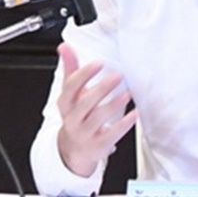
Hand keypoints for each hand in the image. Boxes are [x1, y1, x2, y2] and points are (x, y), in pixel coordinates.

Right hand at [54, 44, 136, 177]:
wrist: (74, 149)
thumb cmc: (76, 115)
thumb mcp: (70, 94)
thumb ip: (70, 69)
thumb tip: (64, 46)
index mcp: (65, 103)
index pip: (70, 87)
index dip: (83, 75)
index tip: (98, 63)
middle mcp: (73, 118)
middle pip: (85, 103)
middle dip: (101, 89)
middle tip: (117, 76)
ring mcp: (85, 133)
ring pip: (98, 118)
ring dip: (114, 105)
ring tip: (128, 93)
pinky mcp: (98, 145)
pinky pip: (111, 134)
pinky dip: (124, 124)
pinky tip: (134, 114)